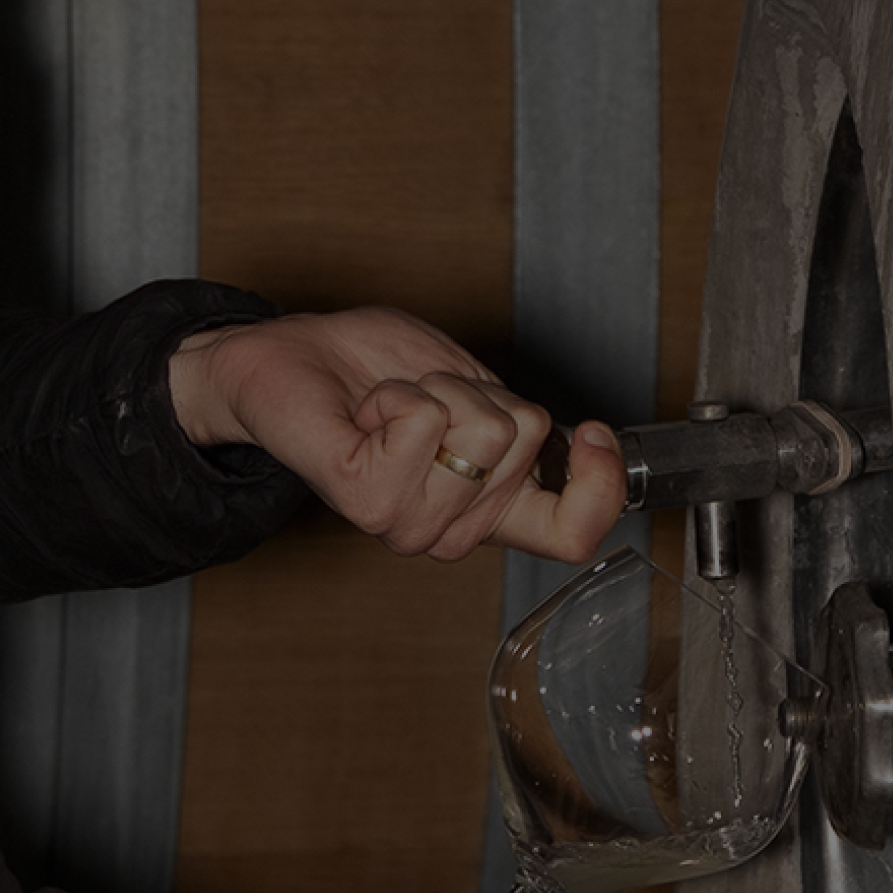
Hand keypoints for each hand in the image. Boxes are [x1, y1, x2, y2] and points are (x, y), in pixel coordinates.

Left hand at [166, 307, 625, 560]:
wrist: (289, 358)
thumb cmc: (375, 368)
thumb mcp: (475, 389)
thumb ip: (522, 424)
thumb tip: (588, 440)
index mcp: (489, 507)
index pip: (572, 534)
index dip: (603, 487)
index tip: (591, 434)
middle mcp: (453, 527)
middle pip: (525, 439)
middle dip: (480, 389)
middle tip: (424, 396)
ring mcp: (409, 523)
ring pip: (483, 427)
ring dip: (437, 387)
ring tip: (393, 402)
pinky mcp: (366, 501)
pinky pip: (424, 420)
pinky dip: (399, 392)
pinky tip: (366, 412)